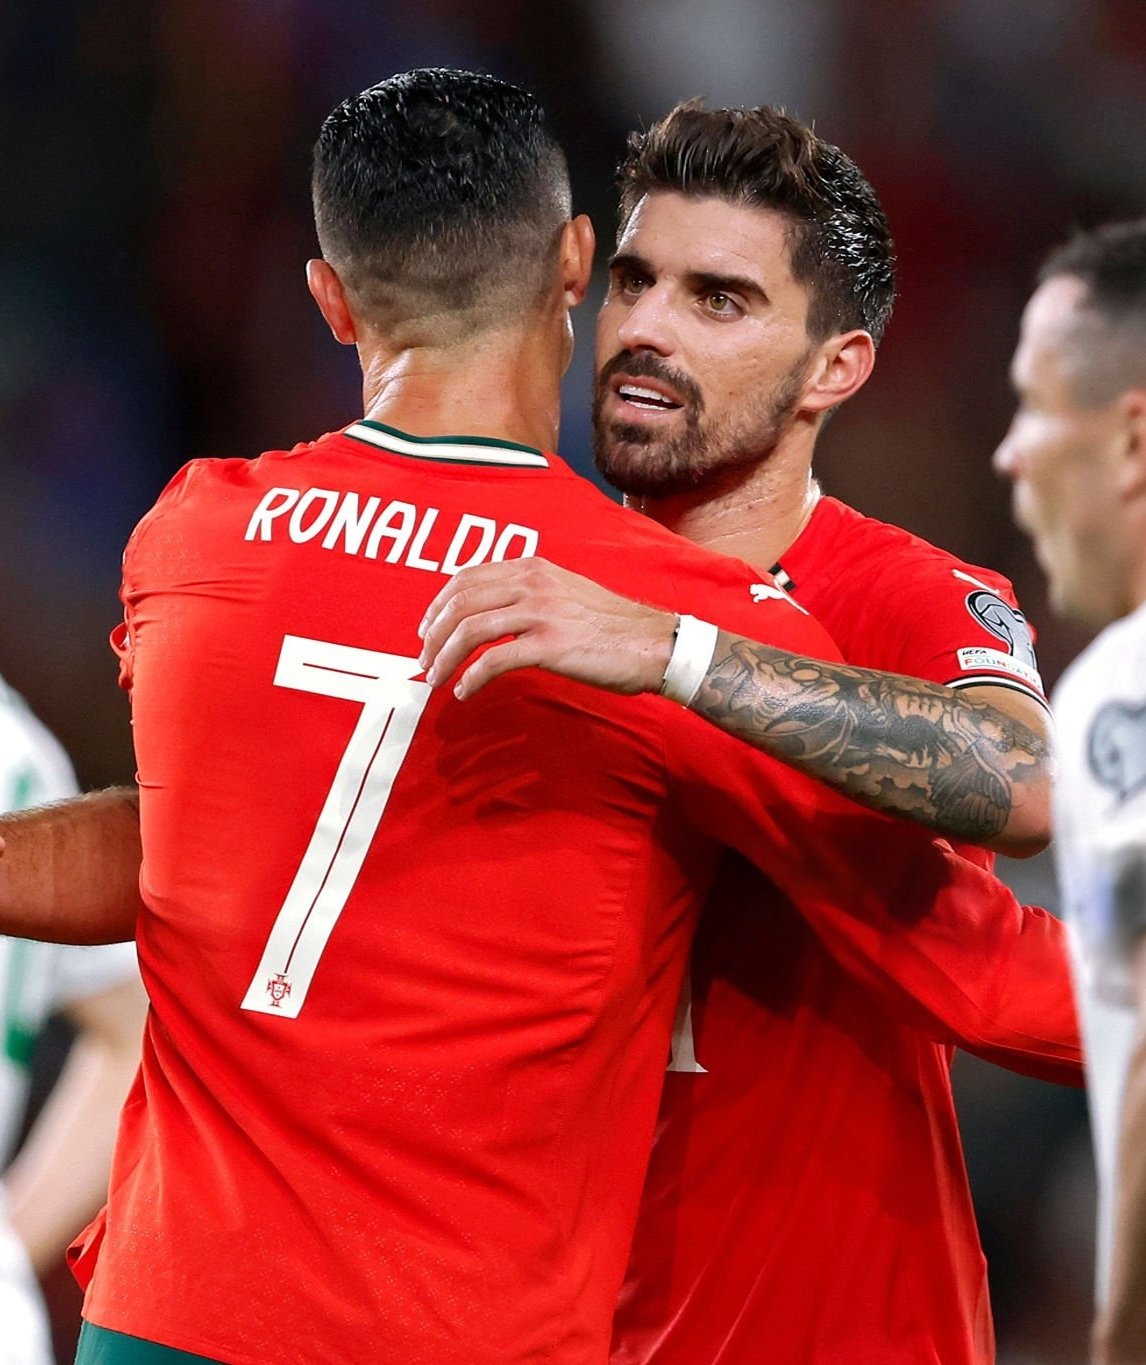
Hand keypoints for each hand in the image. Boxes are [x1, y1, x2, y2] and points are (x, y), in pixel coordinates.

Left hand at [418, 558, 676, 698]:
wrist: (652, 644)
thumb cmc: (611, 627)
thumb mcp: (566, 594)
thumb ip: (529, 596)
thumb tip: (492, 617)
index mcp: (532, 568)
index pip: (466, 577)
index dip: (438, 604)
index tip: (426, 629)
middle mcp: (532, 584)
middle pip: (461, 604)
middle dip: (433, 634)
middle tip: (423, 660)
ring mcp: (540, 613)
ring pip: (470, 631)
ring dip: (445, 658)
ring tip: (434, 679)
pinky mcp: (549, 646)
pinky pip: (493, 661)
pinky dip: (471, 678)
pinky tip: (464, 691)